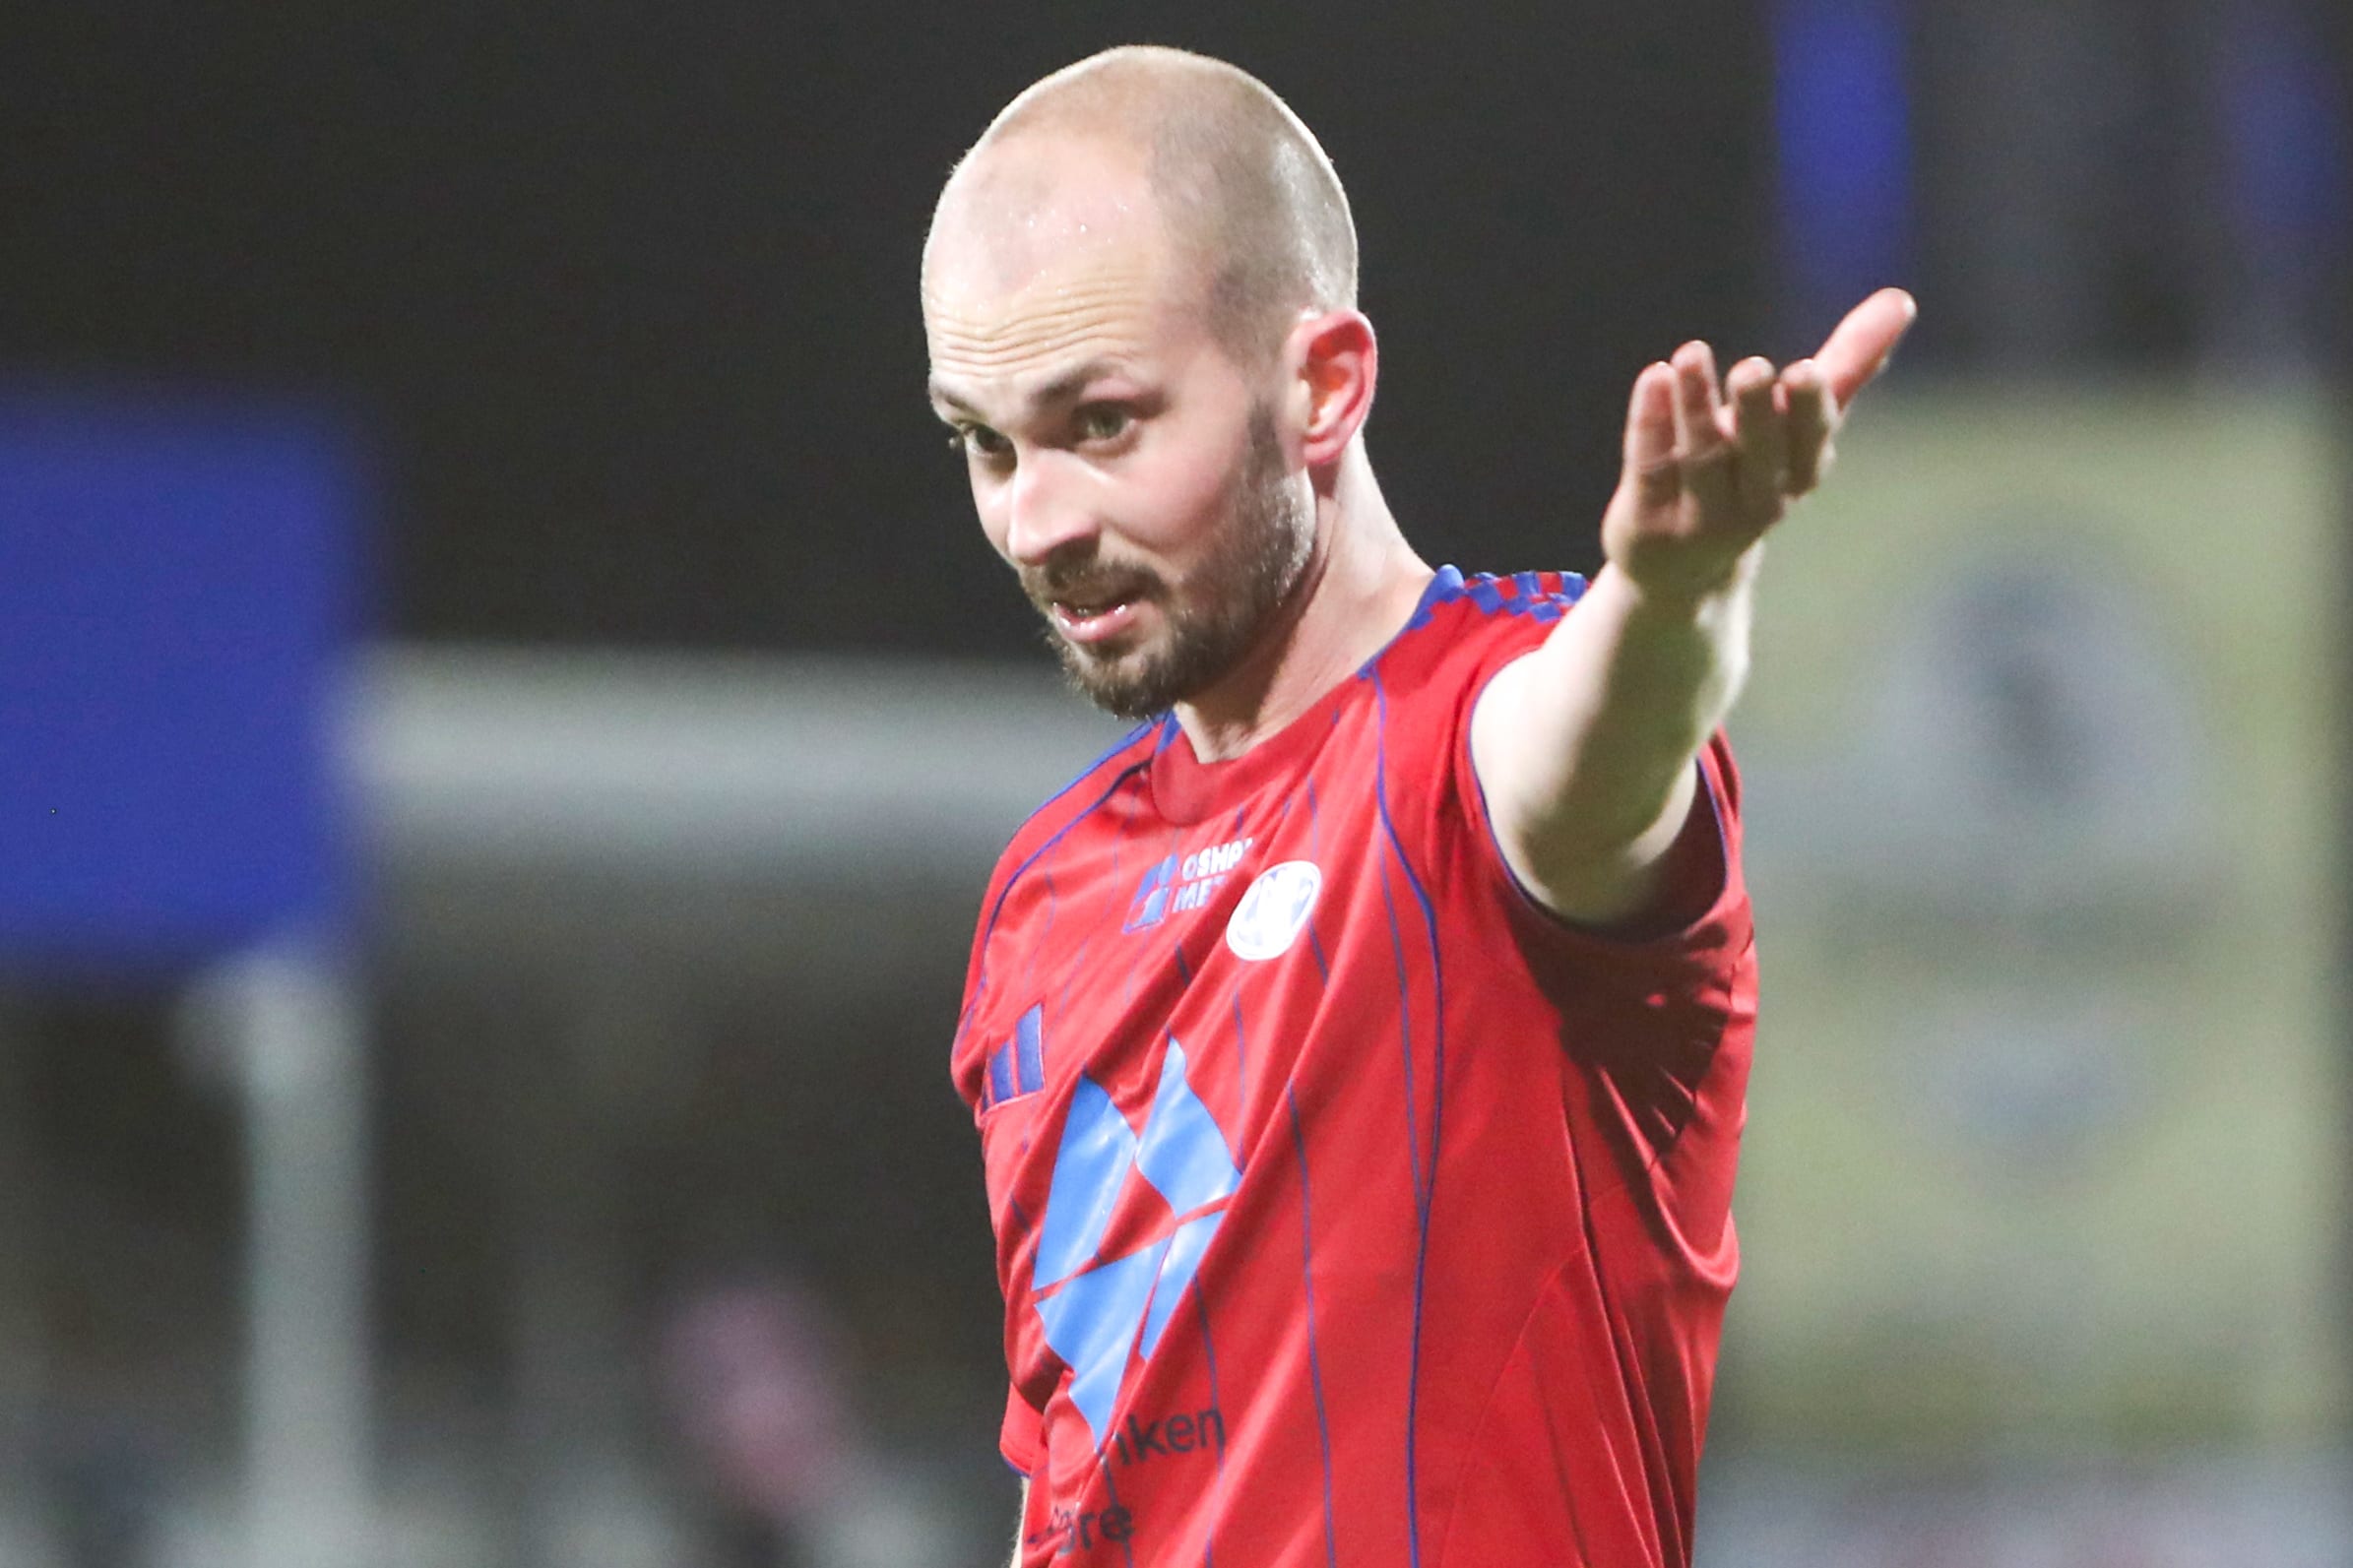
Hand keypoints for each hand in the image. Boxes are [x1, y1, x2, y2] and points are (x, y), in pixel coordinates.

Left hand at [1599, 287, 1916, 602]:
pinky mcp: (1647, 524)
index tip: (1806, 370)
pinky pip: (1650, 470)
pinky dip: (1651, 424)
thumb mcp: (1800, 425)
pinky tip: (1655, 376)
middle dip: (1758, 413)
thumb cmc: (1752, 475)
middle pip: (1758, 457)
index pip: (1810, 442)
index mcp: (1798, 474)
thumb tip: (1902, 299)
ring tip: (1691, 353)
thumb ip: (1848, 364)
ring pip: (1701, 460)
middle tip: (1754, 368)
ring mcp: (1700, 519)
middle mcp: (1755, 502)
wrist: (1682, 572)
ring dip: (1696, 406)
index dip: (1809, 411)